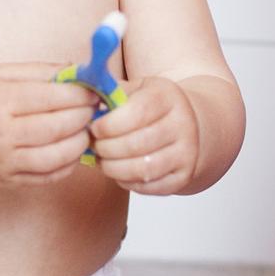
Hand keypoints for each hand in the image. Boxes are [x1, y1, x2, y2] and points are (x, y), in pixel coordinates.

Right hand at [0, 63, 97, 185]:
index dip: (79, 94)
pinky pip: (47, 177)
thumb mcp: (2, 71)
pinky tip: (73, 147)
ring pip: (56, 157)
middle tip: (96, 107)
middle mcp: (0, 136)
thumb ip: (42, 71)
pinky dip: (67, 164)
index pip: (50, 99)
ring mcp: (3, 163)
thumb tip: (80, 71)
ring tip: (87, 128)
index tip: (94, 89)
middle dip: (84, 116)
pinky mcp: (7, 181)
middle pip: (56, 129)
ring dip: (80, 142)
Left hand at [89, 76, 199, 193]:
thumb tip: (85, 102)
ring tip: (103, 160)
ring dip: (114, 168)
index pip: (138, 112)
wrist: (189, 123)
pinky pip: (150, 186)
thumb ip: (113, 94)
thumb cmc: (153, 105)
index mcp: (168, 96)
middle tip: (94, 147)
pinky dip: (128, 182)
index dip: (110, 124)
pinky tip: (119, 171)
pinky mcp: (184, 176)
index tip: (94, 128)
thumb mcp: (137, 89)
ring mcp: (187, 152)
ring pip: (144, 168)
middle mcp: (183, 123)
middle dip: (107, 148)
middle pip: (138, 143)